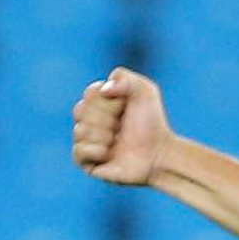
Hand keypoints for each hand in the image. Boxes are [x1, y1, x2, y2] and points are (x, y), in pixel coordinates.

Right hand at [72, 66, 172, 185]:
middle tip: (122, 127)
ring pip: (79, 131)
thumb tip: (103, 90)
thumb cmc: (152, 123)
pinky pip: (79, 150)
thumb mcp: (145, 91)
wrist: (160, 154)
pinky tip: (110, 153)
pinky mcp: (86, 161)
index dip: (110, 101)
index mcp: (97, 102)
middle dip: (107, 119)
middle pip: (80, 110)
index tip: (125, 107)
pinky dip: (97, 151)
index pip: (90, 93)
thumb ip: (124, 77)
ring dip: (105, 136)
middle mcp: (88, 120)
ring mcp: (85, 140)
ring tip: (118, 141)